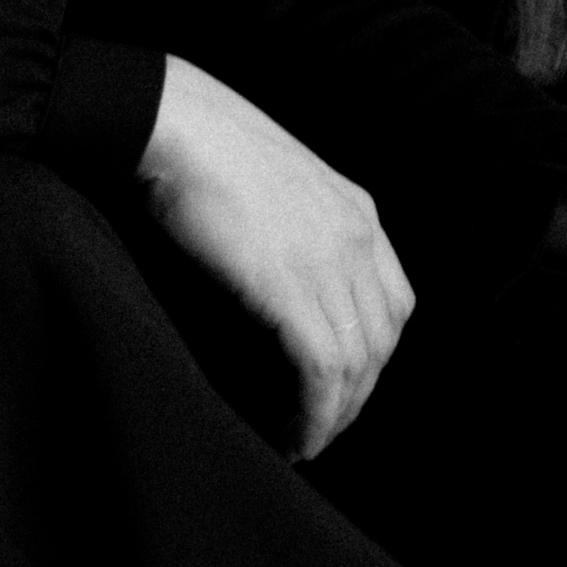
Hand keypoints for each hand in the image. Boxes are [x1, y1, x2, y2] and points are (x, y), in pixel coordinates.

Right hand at [135, 54, 414, 459]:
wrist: (172, 123)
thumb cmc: (205, 150)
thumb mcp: (277, 187)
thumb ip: (297, 229)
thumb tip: (280, 284)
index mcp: (357, 211)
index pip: (394, 303)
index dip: (372, 357)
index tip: (341, 390)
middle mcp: (357, 236)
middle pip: (382, 340)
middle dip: (356, 396)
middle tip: (319, 431)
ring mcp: (328, 259)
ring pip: (357, 363)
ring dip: (335, 415)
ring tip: (303, 443)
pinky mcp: (289, 284)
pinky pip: (322, 369)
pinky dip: (314, 413)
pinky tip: (294, 435)